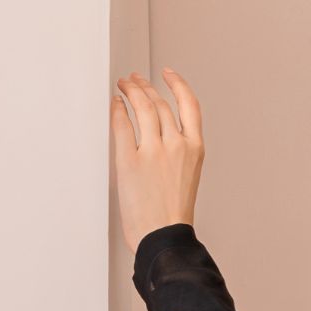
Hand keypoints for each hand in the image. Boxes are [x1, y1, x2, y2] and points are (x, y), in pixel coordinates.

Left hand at [111, 67, 204, 254]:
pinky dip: (117, 110)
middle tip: (134, 80)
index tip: (167, 73)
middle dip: (145, 86)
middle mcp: (176, 145)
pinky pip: (122, 124)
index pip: (189, 105)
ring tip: (123, 86)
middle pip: (160, 102)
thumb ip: (177, 151)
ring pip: (142, 106)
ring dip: (131, 91)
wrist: (163, 237)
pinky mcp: (130, 160)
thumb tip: (155, 129)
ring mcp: (153, 151)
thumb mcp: (187, 177)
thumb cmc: (173, 215)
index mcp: (195, 150)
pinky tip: (115, 105)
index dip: (178, 84)